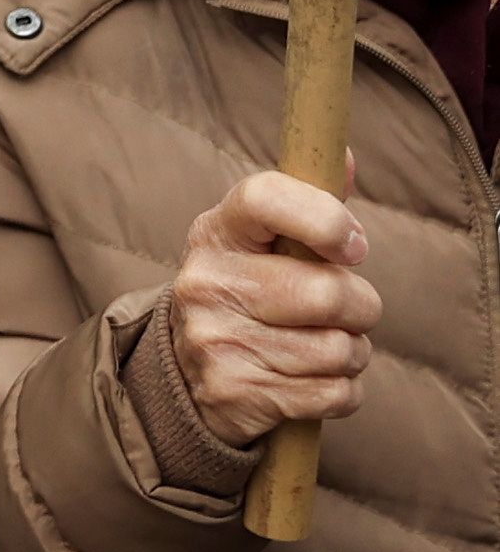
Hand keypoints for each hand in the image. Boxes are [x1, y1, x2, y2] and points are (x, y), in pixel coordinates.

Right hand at [168, 164, 376, 448]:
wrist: (189, 369)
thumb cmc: (251, 292)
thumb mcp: (265, 245)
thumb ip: (309, 204)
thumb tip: (346, 157)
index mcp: (217, 232)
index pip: (267, 199)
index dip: (325, 219)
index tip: (354, 247)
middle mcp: (206, 282)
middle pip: (329, 293)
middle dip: (360, 307)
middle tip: (343, 309)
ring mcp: (214, 339)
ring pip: (339, 350)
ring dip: (352, 353)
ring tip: (321, 346)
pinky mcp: (234, 391)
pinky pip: (334, 394)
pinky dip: (342, 392)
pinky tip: (312, 379)